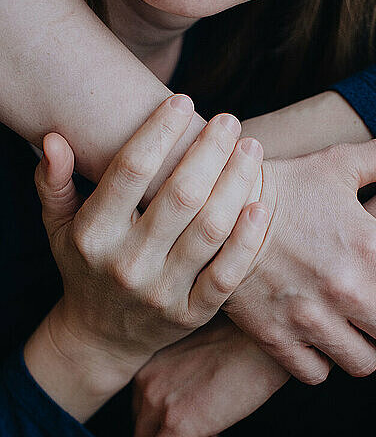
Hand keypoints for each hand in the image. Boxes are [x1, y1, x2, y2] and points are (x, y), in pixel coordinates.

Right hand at [32, 95, 268, 386]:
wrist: (101, 336)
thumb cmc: (84, 268)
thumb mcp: (57, 227)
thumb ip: (53, 183)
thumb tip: (54, 138)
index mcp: (92, 235)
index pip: (129, 171)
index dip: (159, 130)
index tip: (183, 100)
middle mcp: (127, 264)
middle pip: (181, 195)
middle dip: (211, 149)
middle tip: (228, 121)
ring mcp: (162, 293)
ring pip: (211, 229)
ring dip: (237, 182)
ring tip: (251, 148)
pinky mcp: (191, 314)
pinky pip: (227, 274)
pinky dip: (248, 239)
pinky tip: (261, 204)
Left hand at [132, 317, 288, 436]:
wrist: (262, 342)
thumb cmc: (242, 342)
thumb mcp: (199, 350)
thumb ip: (181, 370)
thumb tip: (186, 396)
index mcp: (152, 359)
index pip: (139, 400)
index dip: (163, 414)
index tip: (192, 414)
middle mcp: (147, 379)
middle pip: (140, 423)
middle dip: (167, 433)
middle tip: (205, 430)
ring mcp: (159, 402)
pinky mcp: (177, 425)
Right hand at [225, 125, 375, 382]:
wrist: (215, 208)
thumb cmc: (283, 186)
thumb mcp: (338, 165)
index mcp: (371, 247)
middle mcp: (345, 288)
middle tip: (373, 301)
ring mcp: (308, 318)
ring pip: (365, 363)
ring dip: (359, 344)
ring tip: (343, 319)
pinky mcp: (275, 337)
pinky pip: (317, 373)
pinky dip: (319, 358)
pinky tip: (312, 331)